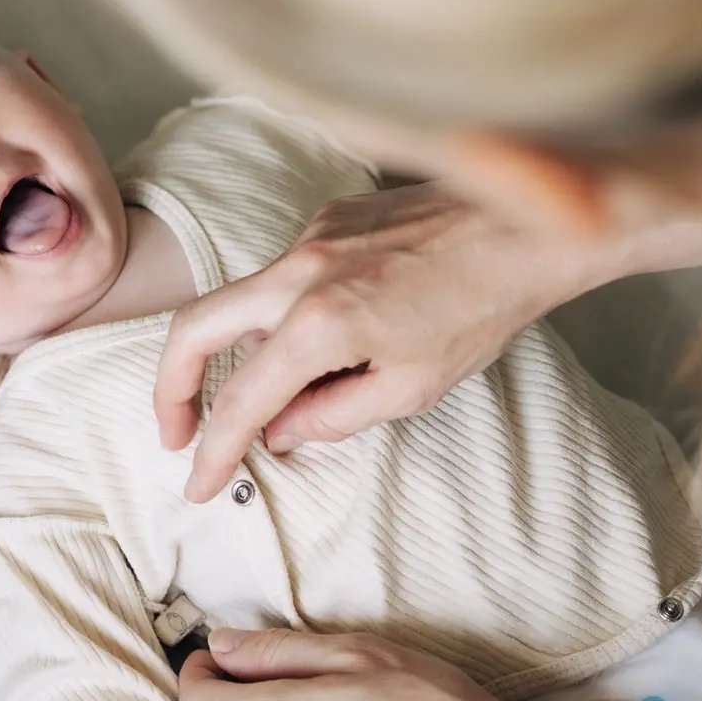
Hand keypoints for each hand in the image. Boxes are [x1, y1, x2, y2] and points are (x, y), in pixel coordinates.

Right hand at [156, 185, 587, 502]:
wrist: (527, 226)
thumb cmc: (482, 309)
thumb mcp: (411, 388)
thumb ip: (332, 416)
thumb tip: (280, 433)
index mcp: (319, 322)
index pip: (241, 401)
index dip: (214, 452)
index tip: (200, 485)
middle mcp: (300, 270)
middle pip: (195, 328)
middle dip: (174, 388)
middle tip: (178, 434)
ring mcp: (311, 235)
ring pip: (243, 299)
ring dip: (245, 350)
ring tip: (296, 391)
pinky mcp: (330, 216)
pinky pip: (286, 274)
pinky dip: (289, 314)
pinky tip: (343, 336)